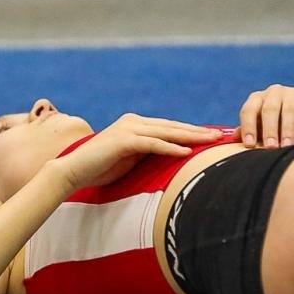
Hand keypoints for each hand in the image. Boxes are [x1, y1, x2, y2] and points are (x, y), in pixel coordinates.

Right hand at [49, 114, 228, 191]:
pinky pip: (153, 144)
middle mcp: (134, 121)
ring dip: (190, 137)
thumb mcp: (130, 159)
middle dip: (197, 131)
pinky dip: (171, 148)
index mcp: (136, 124)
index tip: (211, 136)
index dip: (191, 131)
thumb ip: (148, 153)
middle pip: (172, 127)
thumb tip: (170, 158)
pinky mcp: (124, 141)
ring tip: (210, 141)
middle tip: (220, 135)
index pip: (169, 127)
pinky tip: (187, 152)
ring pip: (166, 132)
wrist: (74, 171)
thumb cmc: (101, 169)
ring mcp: (129, 129)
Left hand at [238, 85, 293, 147]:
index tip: (249, 145)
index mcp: (258, 99)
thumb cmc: (277, 119)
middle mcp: (274, 93)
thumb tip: (234, 138)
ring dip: (288, 129)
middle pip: (269, 109)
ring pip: (289, 110)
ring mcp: (293, 94)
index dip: (248, 127)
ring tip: (287, 146)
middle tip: (270, 148)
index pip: (249, 111)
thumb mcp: (262, 124)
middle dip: (269, 129)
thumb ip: (249, 130)